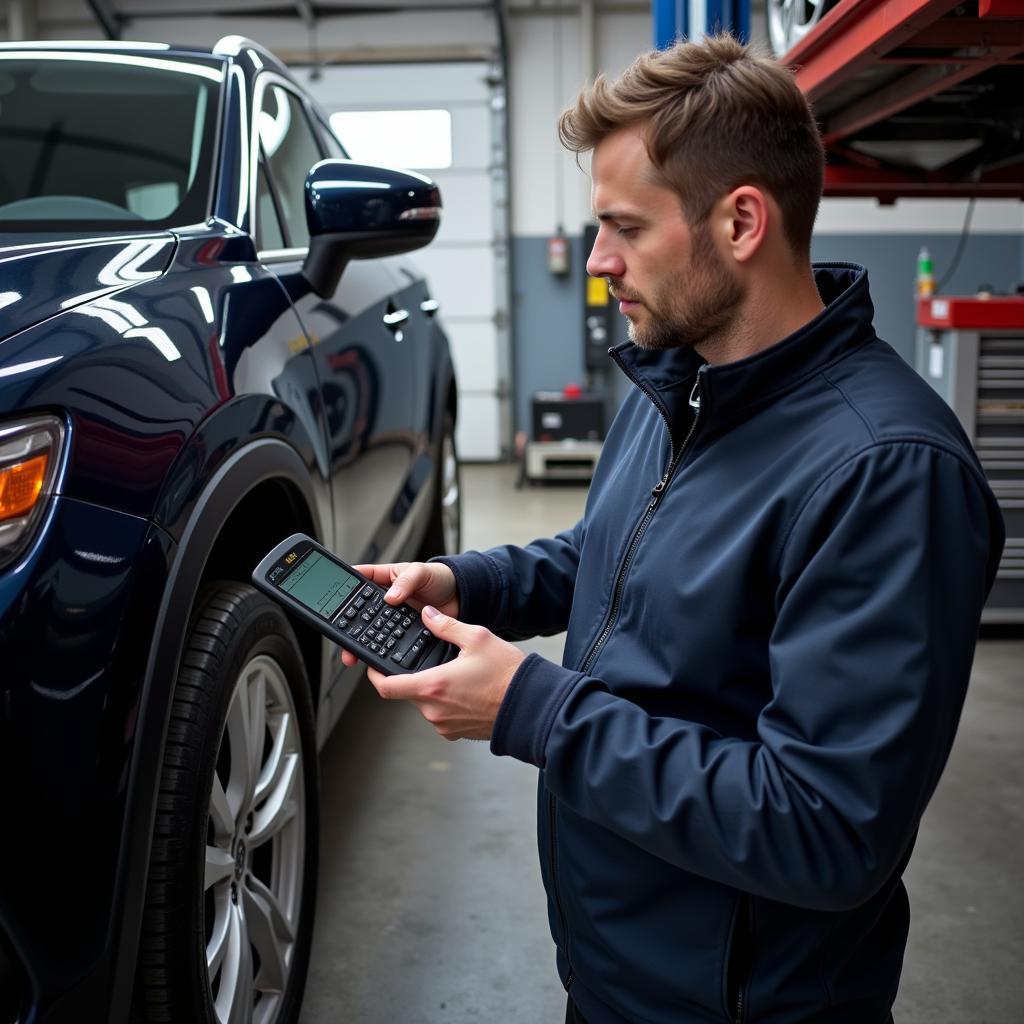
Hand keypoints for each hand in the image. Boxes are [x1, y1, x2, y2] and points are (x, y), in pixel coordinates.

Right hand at [340, 561, 457, 668]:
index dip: (342, 588)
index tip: (330, 599)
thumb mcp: (421, 572)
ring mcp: (393, 617)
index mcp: (384, 579)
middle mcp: (385, 599)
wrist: (461, 597)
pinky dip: (380, 649)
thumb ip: (406, 581)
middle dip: (346, 625)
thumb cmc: (440, 578)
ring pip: (369, 630)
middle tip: (340, 636)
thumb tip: (391, 597)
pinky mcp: (403, 632)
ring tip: (353, 653)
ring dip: (360, 641)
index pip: (357, 581)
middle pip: (358, 612)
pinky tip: (375, 656)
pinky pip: (388, 641)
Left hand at [364, 605, 524, 740]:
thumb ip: (446, 625)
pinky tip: (466, 690)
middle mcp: (433, 710)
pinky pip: (442, 715)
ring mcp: (444, 725)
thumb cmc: (507, 675)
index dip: (374, 675)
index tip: (373, 666)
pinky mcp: (457, 733)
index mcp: (432, 686)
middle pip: (408, 692)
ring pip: (426, 704)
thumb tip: (427, 615)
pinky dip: (447, 702)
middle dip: (415, 676)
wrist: (531, 705)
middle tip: (432, 661)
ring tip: (457, 674)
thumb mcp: (476, 638)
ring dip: (434, 689)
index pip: (387, 686)